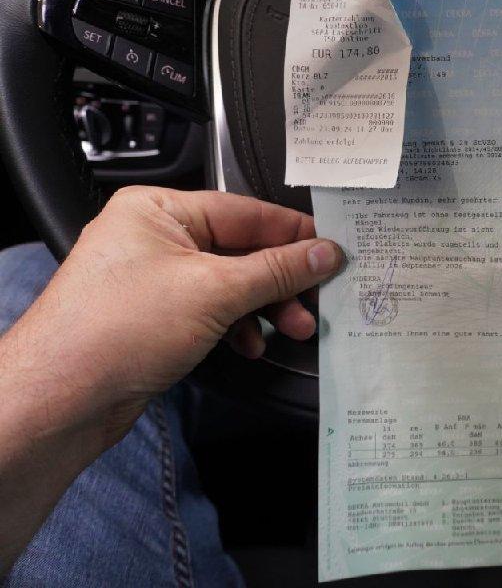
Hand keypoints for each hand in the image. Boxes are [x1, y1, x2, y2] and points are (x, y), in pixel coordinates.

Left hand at [2, 186, 342, 445]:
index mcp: (159, 210)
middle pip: (242, 249)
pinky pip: (213, 310)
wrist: (62, 399)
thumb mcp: (214, 291)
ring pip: (231, 283)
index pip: (246, 211)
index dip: (294, 233)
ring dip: (267, 307)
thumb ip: (276, 271)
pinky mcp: (157, 316)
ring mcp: (155, 279)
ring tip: (296, 327)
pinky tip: (252, 344)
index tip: (332, 250)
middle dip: (283, 280)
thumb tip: (322, 253)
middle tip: (318, 297)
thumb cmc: (110, 332)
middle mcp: (154, 238)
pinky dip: (239, 326)